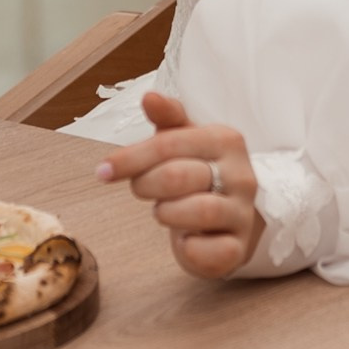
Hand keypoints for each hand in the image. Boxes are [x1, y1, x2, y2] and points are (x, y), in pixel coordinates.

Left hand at [95, 92, 262, 279]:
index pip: (169, 143)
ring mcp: (244, 213)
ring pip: (200, 211)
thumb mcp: (183, 141)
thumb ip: (167, 118)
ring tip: (164, 211)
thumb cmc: (198, 174)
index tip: (104, 171)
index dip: (130, 158)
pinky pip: (210, 251)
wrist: (229, 220)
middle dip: (146, 185)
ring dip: (167, 213)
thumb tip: (149, 97)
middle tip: (141, 189)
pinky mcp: (239, 248)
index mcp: (225, 140)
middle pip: (178, 176)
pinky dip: (189, 249)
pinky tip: (186, 239)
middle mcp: (241, 174)